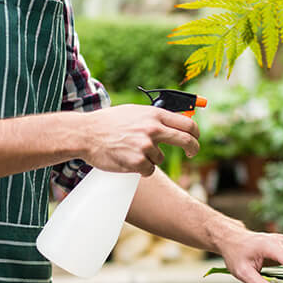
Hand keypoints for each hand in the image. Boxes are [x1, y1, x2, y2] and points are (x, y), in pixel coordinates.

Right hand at [80, 104, 199, 175]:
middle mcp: (153, 129)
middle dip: (193, 149)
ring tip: (131, 150)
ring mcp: (146, 146)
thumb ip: (155, 117)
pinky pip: (148, 170)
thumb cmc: (109, 122)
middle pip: (186, 141)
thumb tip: (176, 122)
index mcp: (154, 114)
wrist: (87, 133)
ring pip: (160, 159)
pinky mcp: (138, 162)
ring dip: (150, 159)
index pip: (187, 124)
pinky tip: (127, 160)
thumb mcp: (135, 112)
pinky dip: (141, 169)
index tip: (195, 138)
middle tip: (192, 153)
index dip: (195, 133)